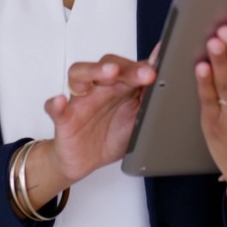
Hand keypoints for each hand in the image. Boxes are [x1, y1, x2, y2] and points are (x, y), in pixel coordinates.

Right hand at [43, 54, 155, 182]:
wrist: (85, 160)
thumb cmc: (112, 135)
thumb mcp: (138, 119)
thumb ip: (150, 98)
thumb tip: (170, 78)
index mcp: (120, 86)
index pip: (131, 67)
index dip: (145, 66)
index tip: (161, 67)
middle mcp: (99, 87)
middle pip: (108, 65)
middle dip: (127, 67)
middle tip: (145, 73)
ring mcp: (80, 100)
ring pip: (80, 75)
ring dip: (94, 70)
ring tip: (108, 72)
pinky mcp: (64, 118)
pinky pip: (56, 108)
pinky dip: (56, 103)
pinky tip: (60, 101)